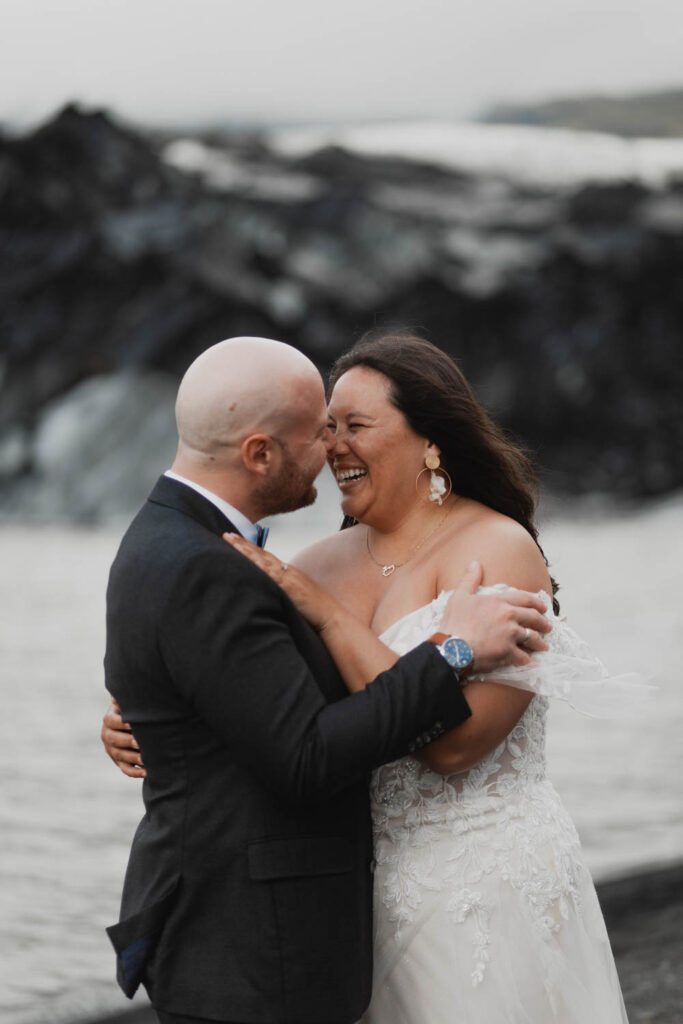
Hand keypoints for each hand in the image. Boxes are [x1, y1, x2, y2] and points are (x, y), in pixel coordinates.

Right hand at [101, 699, 145, 778]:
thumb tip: (133, 676)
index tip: (133, 724)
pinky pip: (125, 769)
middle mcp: (108, 734)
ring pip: (120, 756)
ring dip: (133, 759)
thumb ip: (129, 693)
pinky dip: (135, 772)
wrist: (132, 722)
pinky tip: (147, 772)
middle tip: (140, 743)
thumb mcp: (129, 700)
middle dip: (127, 742)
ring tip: (147, 760)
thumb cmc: (135, 707)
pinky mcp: (118, 761)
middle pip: (114, 740)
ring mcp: (112, 749)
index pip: (112, 721)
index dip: (122, 723)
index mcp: (109, 718)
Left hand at [222, 533, 338, 631]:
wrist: (331, 615)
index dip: (250, 548)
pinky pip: (272, 575)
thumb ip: (282, 589)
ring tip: (232, 542)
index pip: (265, 556)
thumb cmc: (313, 609)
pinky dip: (260, 567)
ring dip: (247, 551)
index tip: (235, 540)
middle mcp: (287, 571)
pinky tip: (249, 561)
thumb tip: (267, 591)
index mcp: (288, 572)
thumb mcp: (295, 595)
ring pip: (264, 561)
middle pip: (262, 554)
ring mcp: (289, 578)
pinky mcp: (290, 587)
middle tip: (227, 535)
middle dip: (243, 545)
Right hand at [440, 562, 551, 674]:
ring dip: (540, 643)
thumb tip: (475, 563)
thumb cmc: (454, 622)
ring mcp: (510, 635)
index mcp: (498, 601)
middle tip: (548, 627)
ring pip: (532, 638)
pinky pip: (524, 658)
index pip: (524, 598)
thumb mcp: (459, 596)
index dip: (537, 602)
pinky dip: (529, 661)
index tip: (544, 607)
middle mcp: (508, 616)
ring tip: (544, 646)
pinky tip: (532, 662)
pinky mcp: (508, 653)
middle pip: (533, 618)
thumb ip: (470, 579)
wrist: (451, 648)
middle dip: (543, 623)